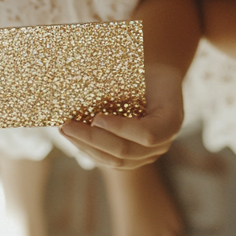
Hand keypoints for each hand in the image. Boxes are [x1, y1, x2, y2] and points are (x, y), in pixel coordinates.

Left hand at [60, 64, 184, 167]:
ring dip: (86, 147)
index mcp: (171, 121)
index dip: (120, 128)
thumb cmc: (146, 72)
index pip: (146, 134)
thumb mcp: (140, 73)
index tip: (96, 117)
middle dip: (93, 139)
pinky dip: (90, 150)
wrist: (156, 83)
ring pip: (115, 162)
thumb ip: (120, 86)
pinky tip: (73, 137)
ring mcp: (148, 156)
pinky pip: (110, 162)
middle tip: (67, 125)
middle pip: (126, 152)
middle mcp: (163, 145)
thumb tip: (87, 90)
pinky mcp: (134, 160)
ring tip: (65, 131)